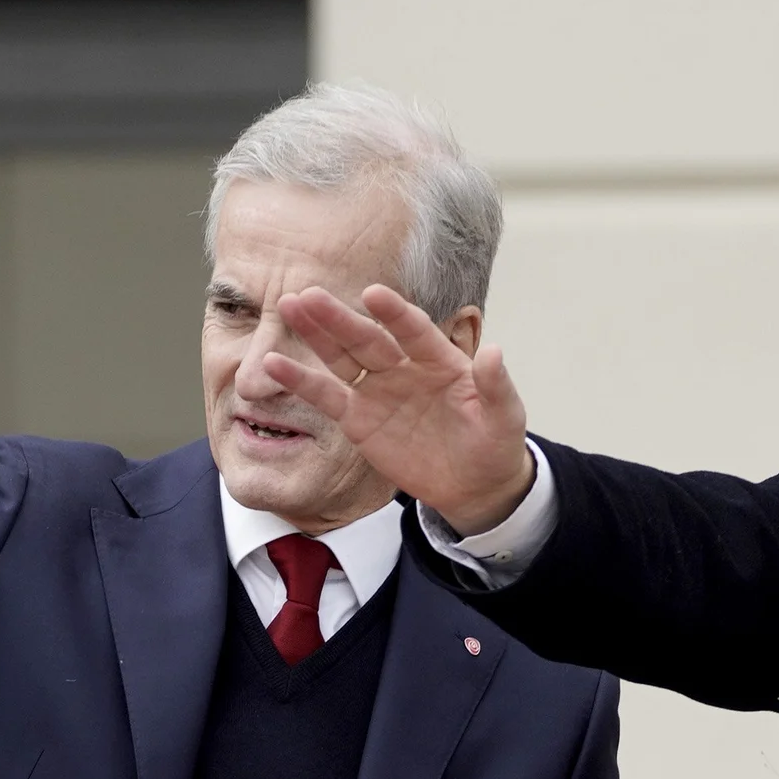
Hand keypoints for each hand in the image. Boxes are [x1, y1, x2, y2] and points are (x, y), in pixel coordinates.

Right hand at [265, 285, 535, 534]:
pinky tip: (274, 362)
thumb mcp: (505, 418)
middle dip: (339, 318)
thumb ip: (496, 386)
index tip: (374, 294)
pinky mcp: (358, 418)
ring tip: (288, 307)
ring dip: (315, 334)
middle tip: (308, 295)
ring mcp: (378, 390)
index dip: (395, 314)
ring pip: (342, 357)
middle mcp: (403, 367)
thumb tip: (496, 352)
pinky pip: (326, 396)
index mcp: (439, 359)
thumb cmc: (493, 444)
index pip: (413, 330)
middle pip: (367, 338)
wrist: (475, 484)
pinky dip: (300, 381)